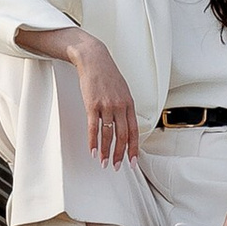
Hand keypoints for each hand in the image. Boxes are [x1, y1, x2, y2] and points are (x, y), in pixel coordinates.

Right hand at [73, 39, 140, 164]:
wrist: (94, 59)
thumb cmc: (107, 74)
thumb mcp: (123, 90)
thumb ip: (124, 107)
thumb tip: (125, 124)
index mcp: (129, 103)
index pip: (134, 131)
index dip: (133, 148)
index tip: (132, 161)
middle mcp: (120, 106)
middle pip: (122, 136)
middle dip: (120, 154)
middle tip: (117, 166)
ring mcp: (106, 106)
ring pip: (108, 135)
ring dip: (106, 151)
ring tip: (104, 162)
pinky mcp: (92, 105)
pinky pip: (93, 128)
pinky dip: (93, 142)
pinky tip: (93, 151)